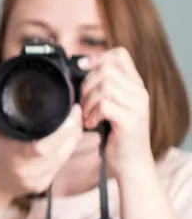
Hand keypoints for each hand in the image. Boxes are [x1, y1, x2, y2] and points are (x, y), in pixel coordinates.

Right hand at [0, 104, 83, 198]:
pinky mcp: (45, 184)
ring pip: (65, 156)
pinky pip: (62, 163)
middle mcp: (27, 171)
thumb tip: (9, 99)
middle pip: (60, 150)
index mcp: (12, 157)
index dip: (60, 131)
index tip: (69, 112)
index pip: (41, 147)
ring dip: (73, 138)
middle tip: (75, 111)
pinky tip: (67, 136)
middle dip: (72, 129)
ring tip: (74, 120)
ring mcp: (38, 180)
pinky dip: (67, 148)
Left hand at [80, 46, 153, 176]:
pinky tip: (92, 124)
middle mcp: (139, 92)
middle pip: (106, 70)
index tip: (82, 67)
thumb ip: (102, 90)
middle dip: (86, 85)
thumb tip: (79, 73)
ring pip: (104, 86)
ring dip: (88, 101)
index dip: (98, 57)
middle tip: (83, 104)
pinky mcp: (130, 120)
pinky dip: (92, 114)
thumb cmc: (117, 135)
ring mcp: (136, 106)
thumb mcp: (111, 107)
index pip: (120, 55)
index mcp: (135, 86)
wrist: (131, 163)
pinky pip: (104, 105)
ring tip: (87, 115)